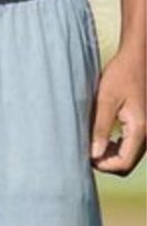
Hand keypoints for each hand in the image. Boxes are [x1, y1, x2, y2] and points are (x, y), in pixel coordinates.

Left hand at [91, 42, 145, 175]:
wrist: (138, 60)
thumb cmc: (121, 75)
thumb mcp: (105, 100)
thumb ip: (99, 128)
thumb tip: (93, 155)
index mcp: (140, 129)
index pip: (123, 164)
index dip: (102, 165)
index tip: (84, 156)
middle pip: (127, 164)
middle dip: (106, 162)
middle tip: (86, 149)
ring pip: (130, 156)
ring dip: (111, 155)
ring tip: (92, 142)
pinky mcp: (145, 125)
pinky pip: (133, 146)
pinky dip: (117, 147)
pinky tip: (103, 137)